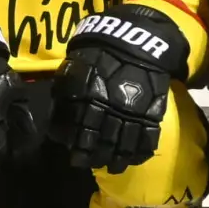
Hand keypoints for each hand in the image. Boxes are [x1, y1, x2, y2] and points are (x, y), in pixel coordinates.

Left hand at [51, 4, 189, 173]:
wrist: (133, 40)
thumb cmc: (97, 54)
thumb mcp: (73, 70)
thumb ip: (65, 97)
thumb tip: (57, 125)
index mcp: (88, 98)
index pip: (79, 130)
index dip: (76, 145)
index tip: (73, 155)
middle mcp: (110, 109)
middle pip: (100, 142)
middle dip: (93, 156)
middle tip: (89, 163)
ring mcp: (133, 113)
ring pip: (123, 145)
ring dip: (117, 159)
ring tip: (113, 167)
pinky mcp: (151, 112)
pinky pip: (147, 138)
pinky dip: (140, 151)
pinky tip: (134, 158)